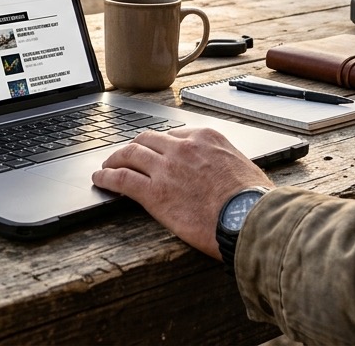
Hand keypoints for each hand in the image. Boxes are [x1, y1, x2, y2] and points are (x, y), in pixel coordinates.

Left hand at [92, 127, 272, 258]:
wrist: (250, 219)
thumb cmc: (254, 200)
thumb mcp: (243, 166)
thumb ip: (223, 162)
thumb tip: (223, 171)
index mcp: (205, 138)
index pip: (173, 135)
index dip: (159, 144)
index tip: (154, 151)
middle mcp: (182, 147)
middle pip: (147, 139)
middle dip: (134, 147)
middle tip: (125, 156)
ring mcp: (166, 168)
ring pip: (130, 154)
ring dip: (115, 159)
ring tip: (107, 166)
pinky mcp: (154, 193)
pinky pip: (122, 179)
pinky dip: (107, 177)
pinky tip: (100, 180)